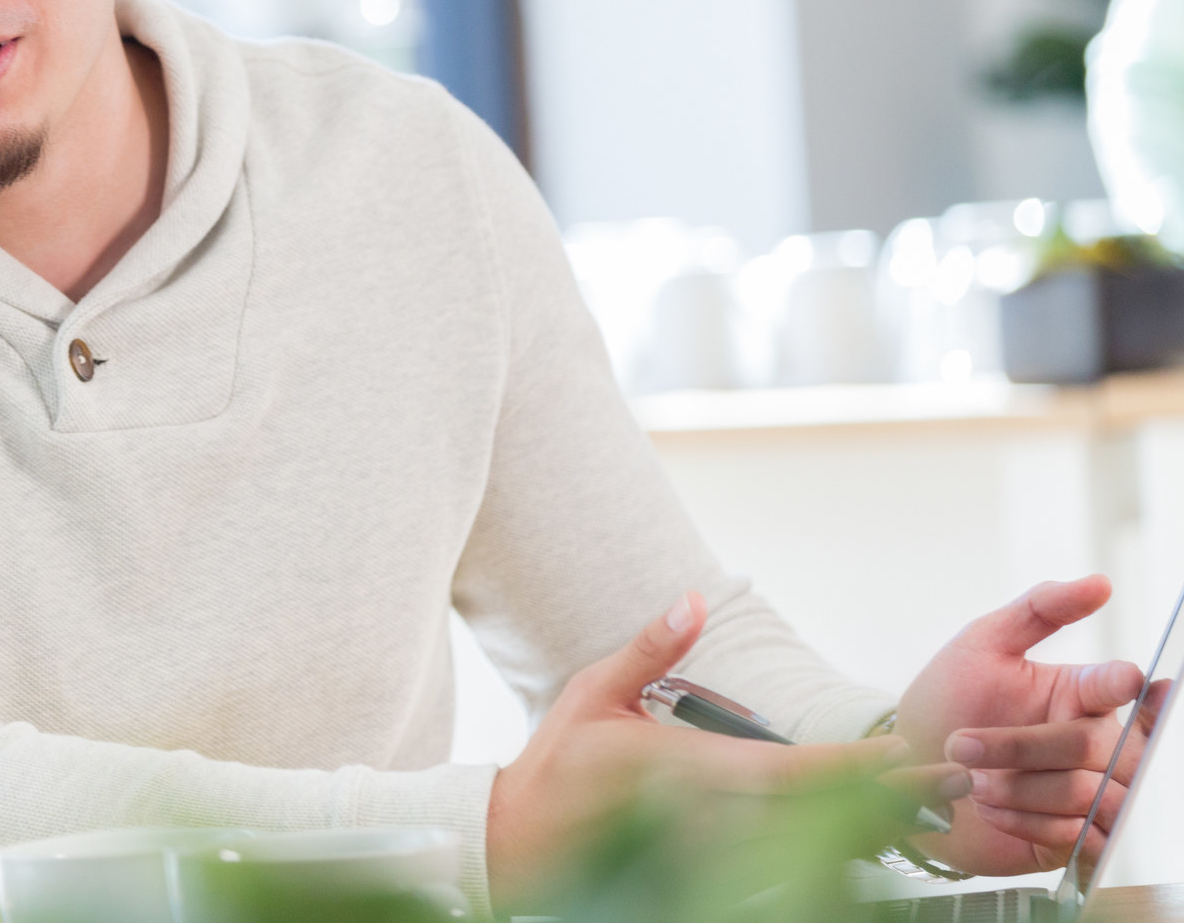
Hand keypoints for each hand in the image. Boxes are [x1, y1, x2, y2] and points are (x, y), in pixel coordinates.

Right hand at [487, 591, 952, 912]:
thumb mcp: (594, 691)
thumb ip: (648, 647)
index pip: (786, 770)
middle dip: (882, 798)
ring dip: (868, 827)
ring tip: (928, 808)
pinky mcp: (705, 871)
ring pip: (804, 845)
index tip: (901, 758)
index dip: (850, 767)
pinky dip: (825, 853)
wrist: (519, 841)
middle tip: (949, 782)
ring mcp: (710, 849)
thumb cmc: (556, 764)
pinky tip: (865, 840)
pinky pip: (777, 865)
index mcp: (687, 767)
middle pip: (815, 813)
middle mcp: (709, 815)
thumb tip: (691, 598)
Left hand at [895, 576, 1147, 874]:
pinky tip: (987, 807)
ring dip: (1014, 787)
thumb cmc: (948, 702)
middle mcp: (1095, 744)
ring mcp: (1089, 793)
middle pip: (1091, 747)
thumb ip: (1036, 610)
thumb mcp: (980, 646)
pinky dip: (1022, 821)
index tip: (1123, 680)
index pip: (1115, 687)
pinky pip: (1075, 836)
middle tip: (959, 745)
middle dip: (1018, 747)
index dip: (1120, 684)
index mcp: (1079, 694)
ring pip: (1085, 795)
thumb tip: (1099, 583)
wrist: (909, 771)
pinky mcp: (1075, 839)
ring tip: (969, 780)